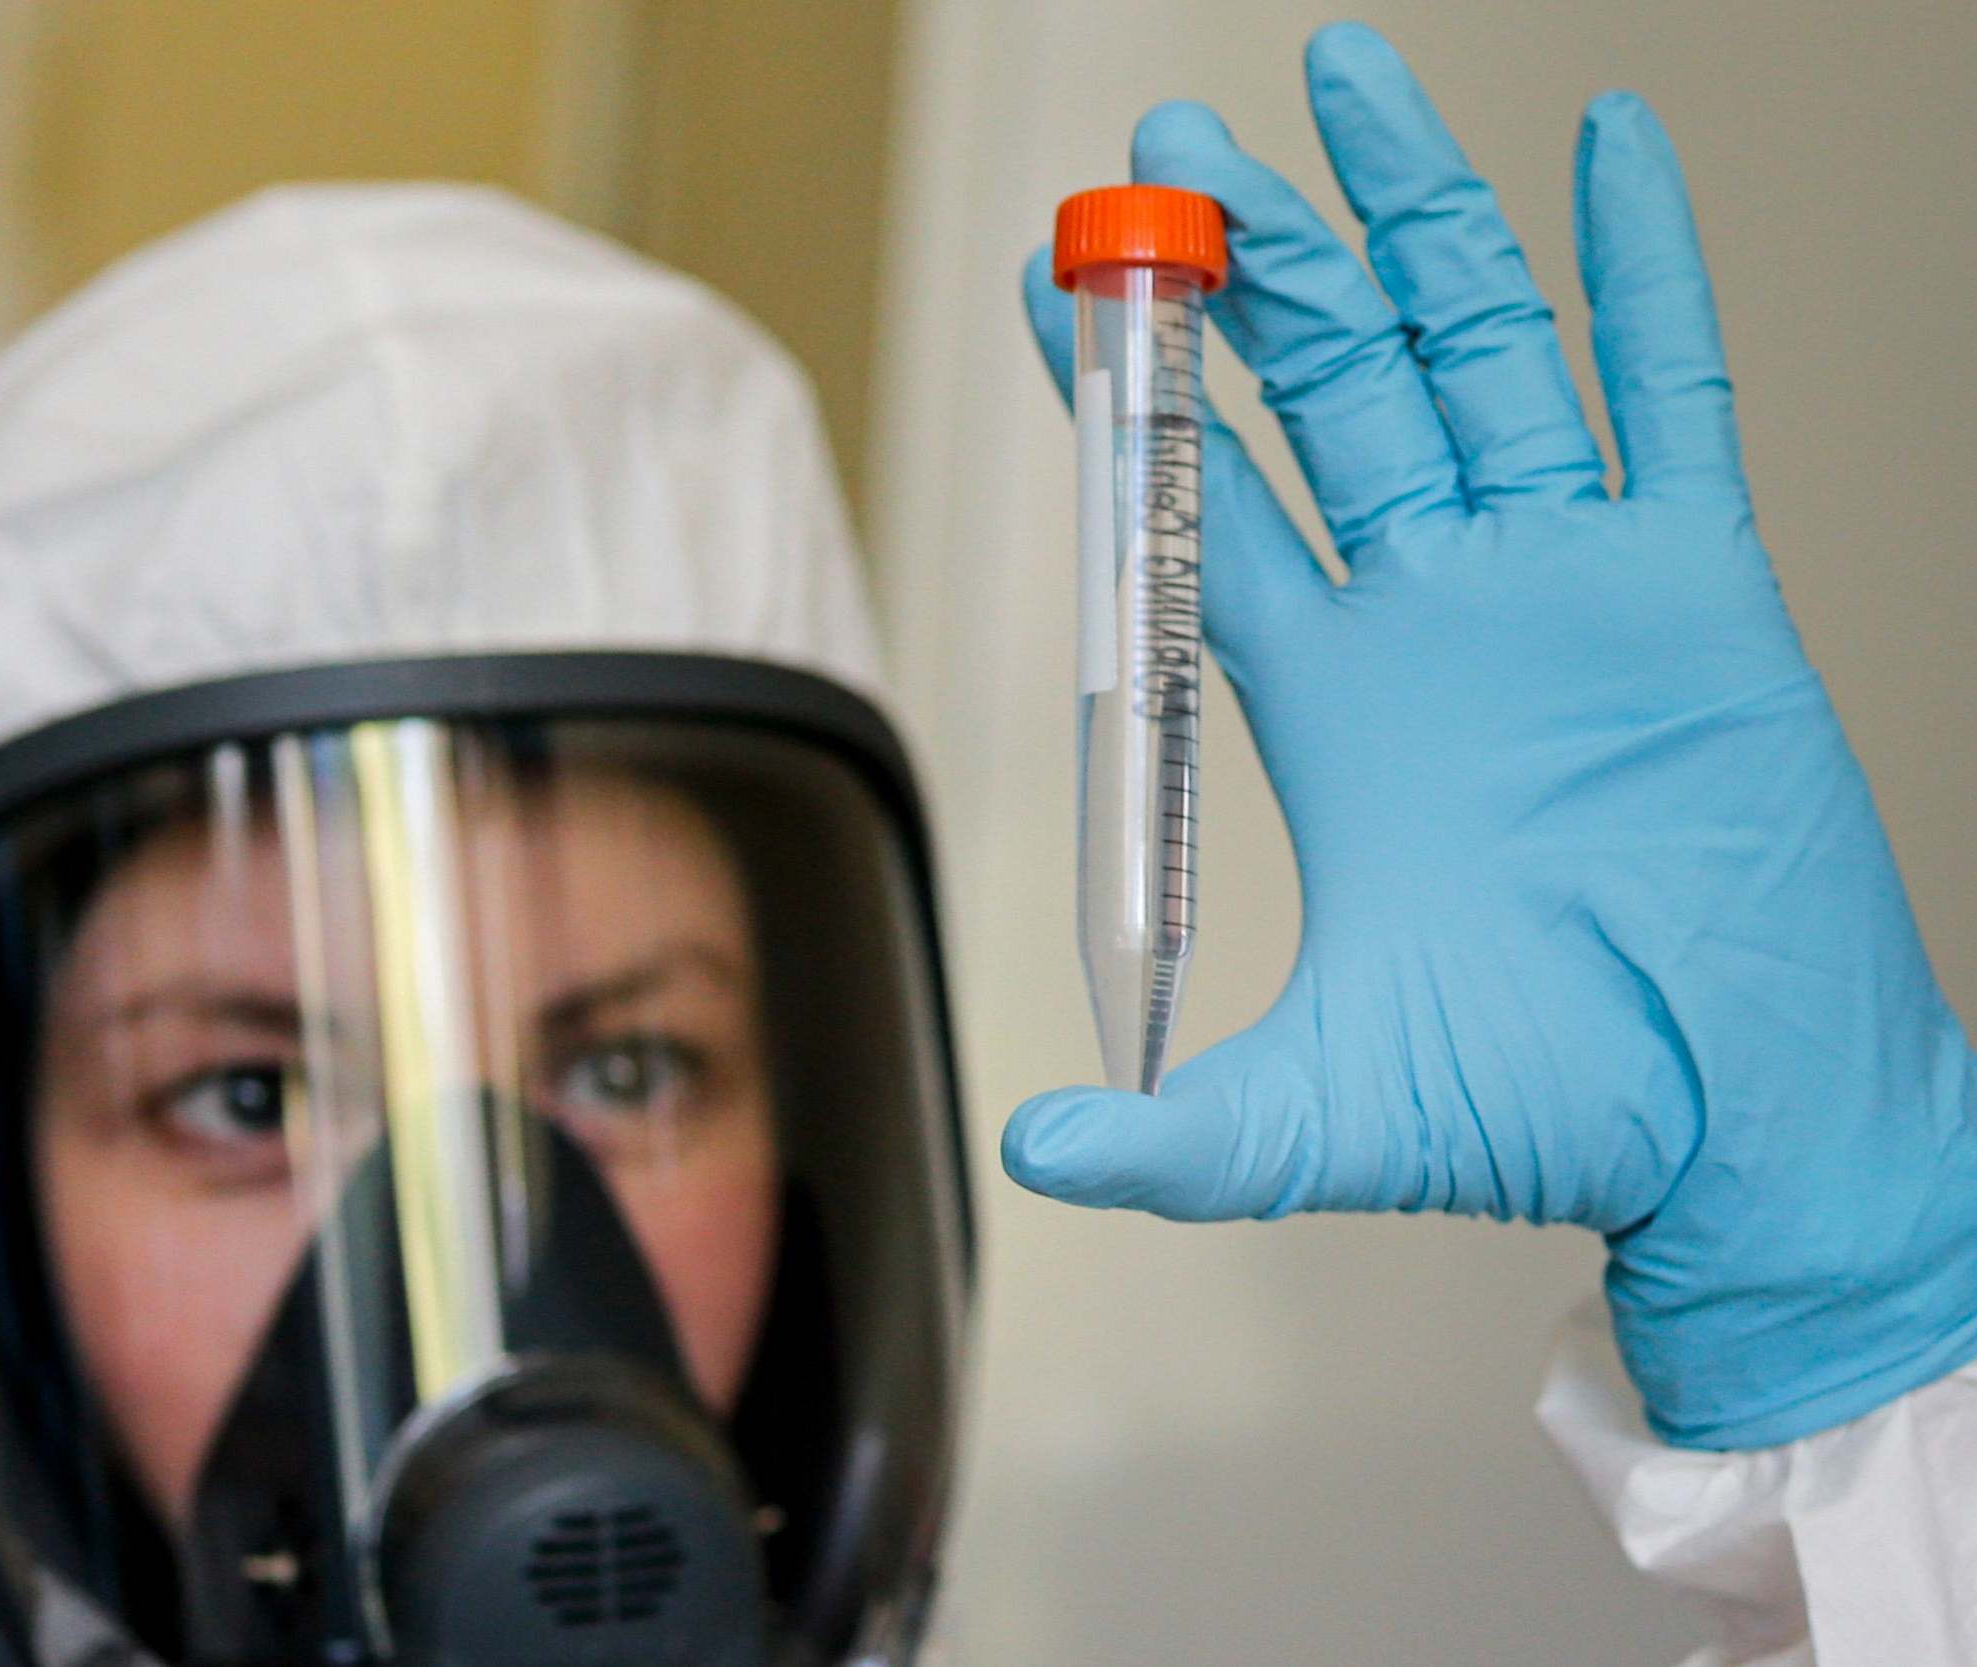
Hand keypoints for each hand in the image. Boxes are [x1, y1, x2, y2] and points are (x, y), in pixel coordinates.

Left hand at [1003, 23, 1976, 1449]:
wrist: (1752, 1133)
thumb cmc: (1558, 1118)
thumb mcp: (1330, 1118)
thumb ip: (1180, 1138)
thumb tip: (1038, 1159)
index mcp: (1332, 701)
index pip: (1203, 514)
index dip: (1132, 403)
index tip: (1063, 286)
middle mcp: (1437, 617)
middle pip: (1328, 394)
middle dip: (1256, 263)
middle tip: (1175, 152)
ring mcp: (1569, 584)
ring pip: (1481, 356)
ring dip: (1416, 219)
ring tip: (1347, 81)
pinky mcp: (1705, 587)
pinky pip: (1674, 395)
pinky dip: (1647, 273)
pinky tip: (1609, 152)